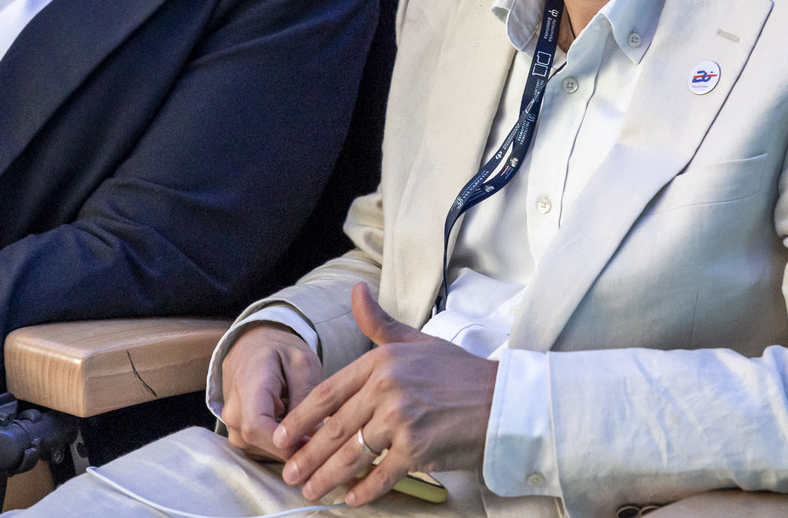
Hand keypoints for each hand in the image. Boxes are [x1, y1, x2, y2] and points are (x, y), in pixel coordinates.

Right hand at [218, 322, 320, 460]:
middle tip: (322, 437)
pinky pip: (259, 448)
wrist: (251, 347)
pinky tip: (294, 429)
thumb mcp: (302, 363)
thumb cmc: (280, 352)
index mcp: (249, 385)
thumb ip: (306, 397)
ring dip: (288, 445)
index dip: (286, 443)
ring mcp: (231, 425)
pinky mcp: (236, 434)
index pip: (257, 427)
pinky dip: (280, 443)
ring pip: (262, 450)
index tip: (315, 444)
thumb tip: (314, 436)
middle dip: (294, 446)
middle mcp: (233, 410)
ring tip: (308, 427)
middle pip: (262, 443)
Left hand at [276, 283, 495, 506]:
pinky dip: (365, 490)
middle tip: (289, 474)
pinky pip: (381, 474)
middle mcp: (386, 389)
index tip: (283, 436)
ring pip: (352, 454)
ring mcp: (402, 420)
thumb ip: (379, 323)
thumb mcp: (416, 341)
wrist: (503, 401)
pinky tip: (351, 499)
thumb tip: (356, 291)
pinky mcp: (418, 449)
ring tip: (312, 490)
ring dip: (327, 477)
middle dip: (307, 455)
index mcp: (380, 362)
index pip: (328, 393)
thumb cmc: (459, 373)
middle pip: (334, 428)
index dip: (301, 419)